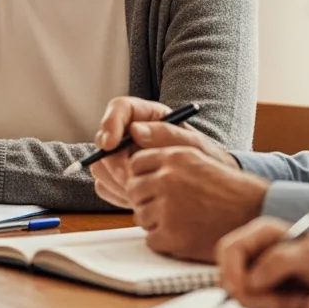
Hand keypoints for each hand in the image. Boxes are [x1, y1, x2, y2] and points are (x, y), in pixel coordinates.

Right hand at [91, 97, 236, 207]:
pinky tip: (138, 199)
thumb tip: (135, 130)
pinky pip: (104, 185)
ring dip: (115, 180)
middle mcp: (130, 135)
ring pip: (100, 165)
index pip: (119, 108)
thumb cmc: (204, 161)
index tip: (110, 144)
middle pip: (103, 141)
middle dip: (114, 162)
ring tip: (141, 191)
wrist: (208, 189)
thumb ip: (166, 134)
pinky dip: (116, 194)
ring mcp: (122, 157)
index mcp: (148, 117)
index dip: (109, 124)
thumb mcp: (193, 144)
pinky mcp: (118, 179)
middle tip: (130, 177)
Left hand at [125, 146, 266, 261]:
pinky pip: (151, 239)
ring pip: (140, 216)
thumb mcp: (200, 157)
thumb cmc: (230, 188)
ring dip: (156, 221)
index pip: (136, 164)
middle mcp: (168, 179)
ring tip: (183, 220)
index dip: (143, 176)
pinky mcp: (172, 235)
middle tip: (168, 207)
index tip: (154, 186)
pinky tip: (186, 234)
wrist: (256, 214)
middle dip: (146, 199)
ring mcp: (168, 208)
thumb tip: (135, 139)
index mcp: (175, 157)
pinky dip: (165, 241)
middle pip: (134, 190)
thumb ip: (167, 155)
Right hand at [216, 217, 308, 307]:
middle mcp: (256, 250)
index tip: (248, 290)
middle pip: (229, 276)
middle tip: (278, 303)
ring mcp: (259, 270)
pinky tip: (293, 304)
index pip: (228, 249)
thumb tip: (251, 279)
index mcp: (261, 233)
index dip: (231, 271)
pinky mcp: (266, 289)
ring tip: (295, 301)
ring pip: (241, 294)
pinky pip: (255, 304)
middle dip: (249, 294)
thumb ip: (278, 261)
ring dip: (266, 305)